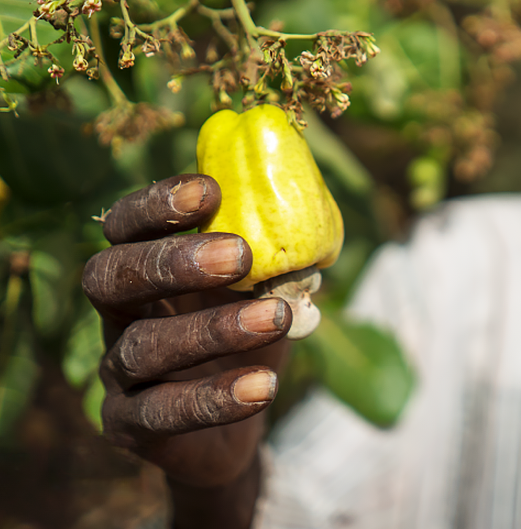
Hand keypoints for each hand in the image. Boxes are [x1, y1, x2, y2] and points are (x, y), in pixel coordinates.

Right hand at [82, 174, 291, 527]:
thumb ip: (278, 257)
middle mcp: (118, 315)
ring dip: (211, 330)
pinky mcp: (129, 425)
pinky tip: (264, 385)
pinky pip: (161, 413)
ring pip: (143, 347)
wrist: (238, 419)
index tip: (210, 191)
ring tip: (275, 317)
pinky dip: (215, 397)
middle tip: (238, 254)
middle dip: (171, 261)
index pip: (124, 226)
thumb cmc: (248, 334)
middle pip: (110, 277)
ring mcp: (118, 372)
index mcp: (143, 269)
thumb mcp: (266, 289)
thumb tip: (312, 223)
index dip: (156, 205)